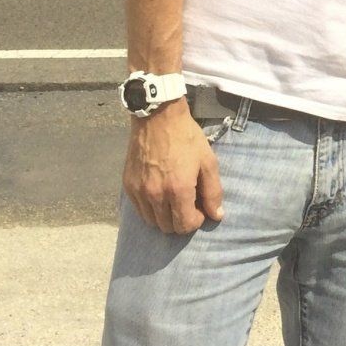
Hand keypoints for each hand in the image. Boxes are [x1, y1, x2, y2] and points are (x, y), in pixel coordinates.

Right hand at [122, 101, 224, 234]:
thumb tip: (217, 216)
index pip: (185, 226)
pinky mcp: (128, 185)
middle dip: (181, 220)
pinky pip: (139, 210)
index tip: (200, 208)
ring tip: (174, 199)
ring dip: (165, 217)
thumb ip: (213, 191)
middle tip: (188, 203)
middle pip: (168, 227)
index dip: (196, 220)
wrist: (158, 117)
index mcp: (178, 189)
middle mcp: (155, 195)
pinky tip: (159, 193)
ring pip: (152, 222)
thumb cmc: (187, 138)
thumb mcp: (208, 162)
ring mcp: (139, 191)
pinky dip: (150, 209)